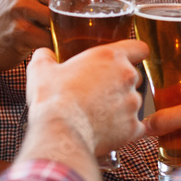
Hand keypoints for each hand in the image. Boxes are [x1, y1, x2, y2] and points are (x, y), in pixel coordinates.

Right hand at [26, 41, 147, 156]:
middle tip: (99, 91)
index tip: (126, 60)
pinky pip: (135, 127)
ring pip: (133, 102)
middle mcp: (126, 77)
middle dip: (120, 83)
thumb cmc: (52, 98)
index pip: (139, 48)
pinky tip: (107, 131)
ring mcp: (132, 103)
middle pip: (135, 77)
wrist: (60, 132)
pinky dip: (124, 129)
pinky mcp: (132, 128)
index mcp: (110, 57)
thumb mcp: (40, 69)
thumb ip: (45, 56)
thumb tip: (45, 54)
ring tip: (97, 114)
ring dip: (120, 107)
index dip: (134, 53)